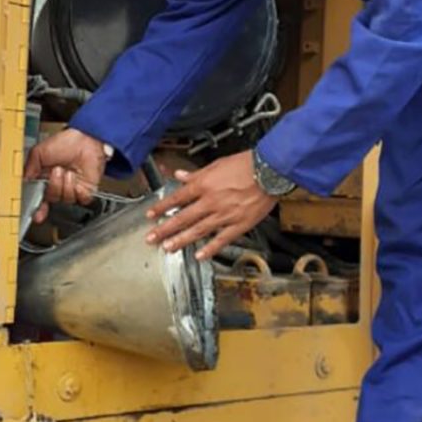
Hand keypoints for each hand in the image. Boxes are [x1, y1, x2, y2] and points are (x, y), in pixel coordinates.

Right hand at [24, 128, 106, 223]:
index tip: (36, 213)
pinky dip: (78, 189)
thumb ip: (29, 167)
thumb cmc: (65, 142)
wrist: (85, 139)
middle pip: (51, 200)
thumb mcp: (39, 152)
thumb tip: (24, 182)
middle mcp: (58, 186)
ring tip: (67, 170)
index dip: (37, 208)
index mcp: (45, 179)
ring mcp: (72, 189)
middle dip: (52, 188)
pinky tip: (76, 177)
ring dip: (65, 184)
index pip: (39, 199)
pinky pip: (80, 199)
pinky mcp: (86, 190)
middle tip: (53, 173)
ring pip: (65, 199)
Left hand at [144, 150, 276, 260]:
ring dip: (181, 240)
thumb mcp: (216, 165)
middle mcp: (211, 201)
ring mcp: (225, 215)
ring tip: (168, 248)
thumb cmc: (246, 165)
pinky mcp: (239, 224)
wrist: (270, 171)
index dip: (162, 207)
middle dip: (164, 229)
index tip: (151, 215)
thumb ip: (196, 174)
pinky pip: (222, 239)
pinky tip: (200, 256)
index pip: (177, 198)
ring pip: (198, 231)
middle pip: (183, 218)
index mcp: (204, 185)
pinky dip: (210, 249)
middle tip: (151, 239)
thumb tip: (180, 175)